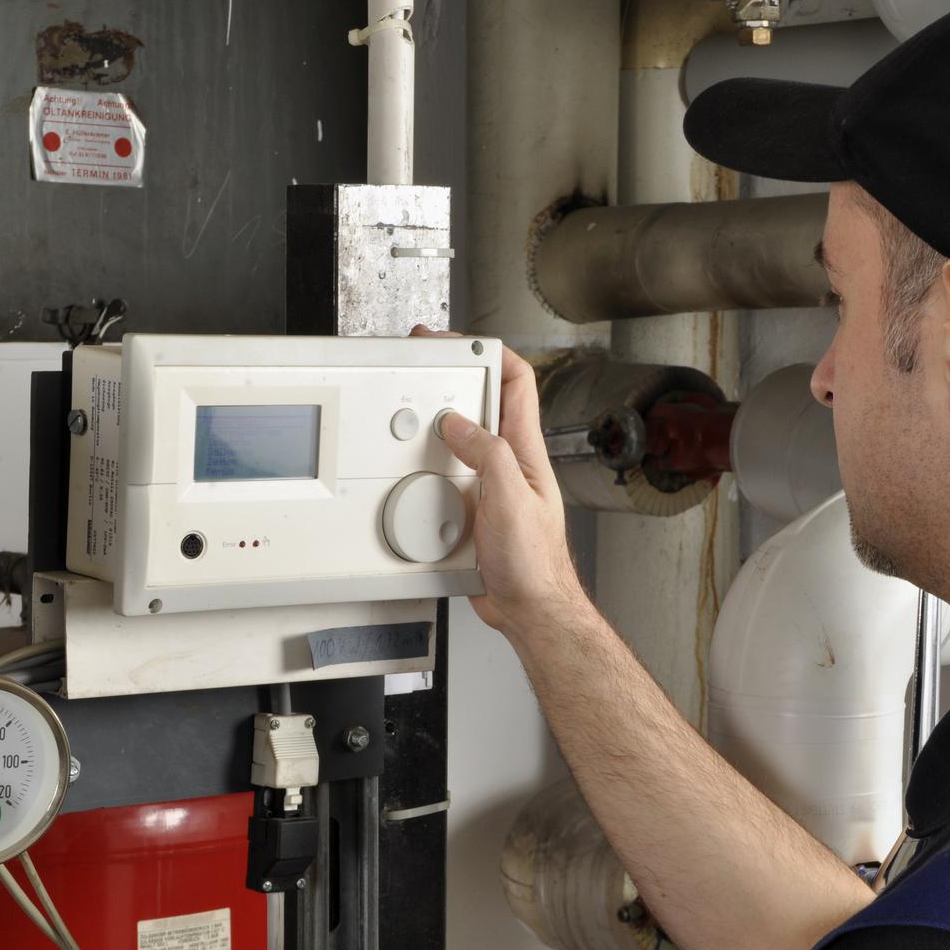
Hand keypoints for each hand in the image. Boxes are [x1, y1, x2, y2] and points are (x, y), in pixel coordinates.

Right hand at [409, 326, 586, 636]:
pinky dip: (428, 464)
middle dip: (453, 378)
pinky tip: (416, 464)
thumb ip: (487, 454)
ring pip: (461, 438)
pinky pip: (448, 473)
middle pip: (482, 403)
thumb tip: (458, 424)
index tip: (456, 342)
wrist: (528, 607)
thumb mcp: (510, 498)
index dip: (488, 352)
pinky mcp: (473, 507)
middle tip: (423, 363)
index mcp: (525, 450)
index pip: (516, 381)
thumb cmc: (534, 562)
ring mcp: (491, 483)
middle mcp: (509, 462)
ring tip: (415, 406)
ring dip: (438, 423)